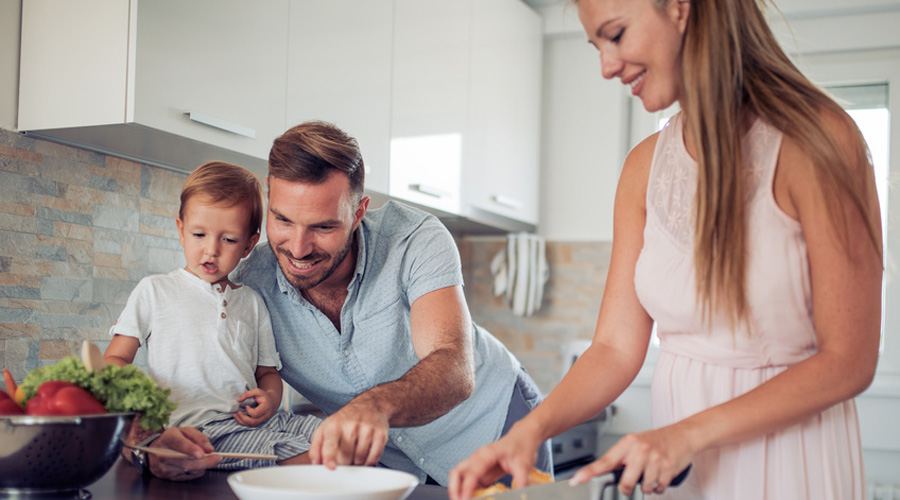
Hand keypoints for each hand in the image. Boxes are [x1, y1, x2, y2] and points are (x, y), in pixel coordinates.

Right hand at [147, 427, 221, 480]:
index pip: (179, 444)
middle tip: (218, 458)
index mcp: (168, 438)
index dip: (191, 449)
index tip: (202, 454)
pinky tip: (197, 465)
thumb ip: (199, 437)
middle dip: (205, 462)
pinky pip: (187, 476)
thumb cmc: (173, 439)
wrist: (154, 451)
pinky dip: (196, 471)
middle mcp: (163, 454)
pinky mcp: (167, 477)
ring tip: (207, 459)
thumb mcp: (185, 431)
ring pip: (189, 470)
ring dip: (203, 466)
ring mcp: (164, 467)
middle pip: (187, 462)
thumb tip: (209, 449)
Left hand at [234, 388, 275, 426]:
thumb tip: (238, 400)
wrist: (272, 402)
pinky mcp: (259, 422)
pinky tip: (239, 417)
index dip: (249, 411)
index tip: (247, 406)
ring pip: (251, 425)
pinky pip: (250, 425)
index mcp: (266, 407)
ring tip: (235, 415)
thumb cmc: (264, 396)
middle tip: (238, 412)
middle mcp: (265, 416)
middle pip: (253, 422)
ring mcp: (262, 420)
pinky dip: (243, 422)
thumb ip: (247, 394)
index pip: (256, 414)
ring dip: (241, 421)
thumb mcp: (257, 391)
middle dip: (243, 418)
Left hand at [309, 399, 388, 468]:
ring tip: (354, 454)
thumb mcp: (326, 427)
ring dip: (356, 463)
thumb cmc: (345, 419)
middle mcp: (351, 426)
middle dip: (343, 462)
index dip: (330, 457)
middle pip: (346, 457)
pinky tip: (364, 456)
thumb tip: (315, 463)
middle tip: (343, 457)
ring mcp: (367, 430)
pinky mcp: (380, 435)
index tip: (332, 467)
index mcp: (335, 425)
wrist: (370, 405)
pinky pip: (373, 458)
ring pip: (360, 459)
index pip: (331, 444)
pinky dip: (368, 462)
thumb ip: (316, 447)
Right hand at [448, 423, 543, 499]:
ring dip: (458, 489)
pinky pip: (468, 480)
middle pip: (457, 472)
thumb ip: (521, 482)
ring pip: (459, 475)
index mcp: (487, 454)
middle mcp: (478, 457)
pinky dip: (467, 490)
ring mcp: (477, 462)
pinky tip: (474, 498)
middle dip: (454, 489)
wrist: (523, 437)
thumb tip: (519, 496)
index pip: (472, 473)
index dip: (467, 489)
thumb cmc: (522, 447)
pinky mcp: (480, 468)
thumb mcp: (524, 466)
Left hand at [570, 425, 693, 495]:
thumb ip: (622, 457)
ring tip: (651, 474)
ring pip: (643, 487)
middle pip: (625, 482)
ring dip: (647, 486)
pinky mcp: (668, 468)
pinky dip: (658, 487)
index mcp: (628, 443)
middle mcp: (640, 450)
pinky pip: (658, 489)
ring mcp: (655, 459)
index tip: (576, 480)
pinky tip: (660, 476)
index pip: (604, 461)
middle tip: (631, 482)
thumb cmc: (657, 440)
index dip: (588, 473)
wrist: (683, 435)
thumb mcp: (635, 443)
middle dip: (627, 487)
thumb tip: (606, 473)